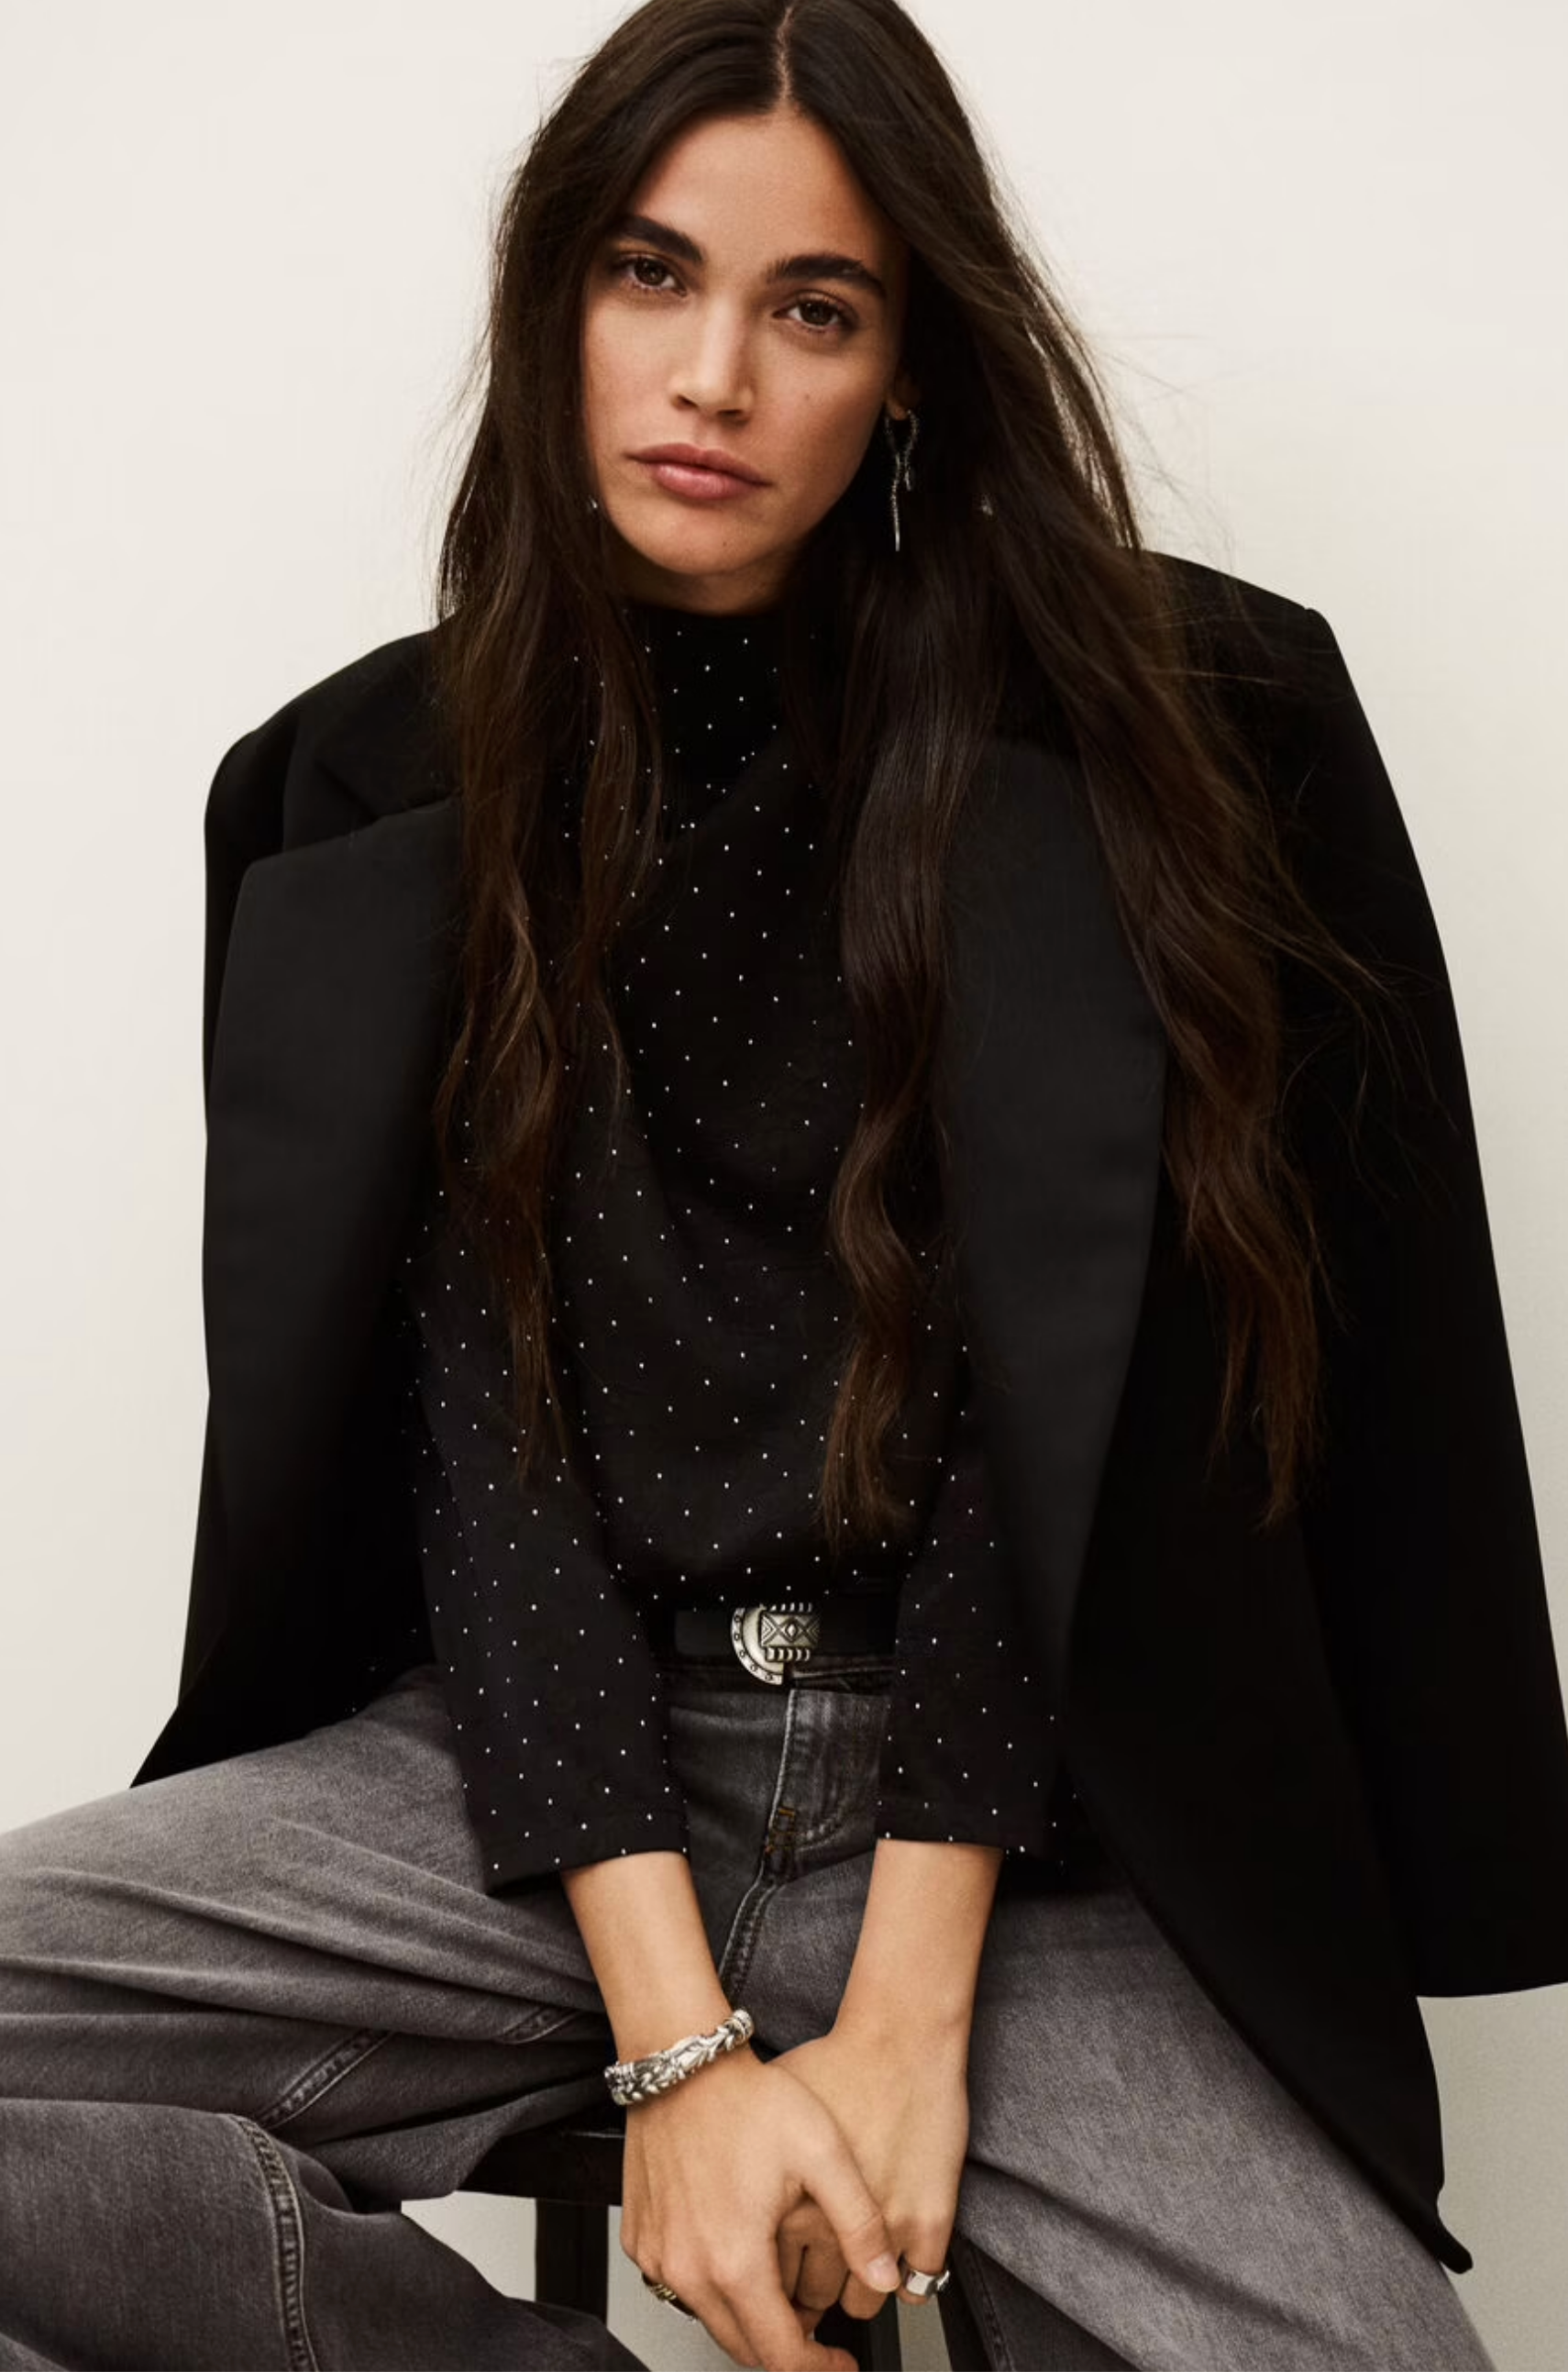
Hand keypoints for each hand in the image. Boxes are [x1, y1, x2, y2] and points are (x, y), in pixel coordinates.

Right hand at [620, 2043, 903, 2370]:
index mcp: (735, 2261)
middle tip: (820, 2330)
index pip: (780, 2354)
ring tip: (785, 2287)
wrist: (681, 2060)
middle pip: (742, 2346)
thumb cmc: (747, 2099)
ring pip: (711, 2318)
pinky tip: (740, 2255)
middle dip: (786, 2348)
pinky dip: (713, 2287)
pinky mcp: (641, 2238)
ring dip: (750, 2318)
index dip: (818, 2368)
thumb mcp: (823, 2152)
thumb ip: (859, 2223)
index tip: (841, 2363)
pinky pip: (681, 2285)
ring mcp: (658, 2257)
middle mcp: (688, 2270)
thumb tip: (884, 2279)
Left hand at [769, 2022, 969, 2325]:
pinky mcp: (929, 2225)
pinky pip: (916, 2288)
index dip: (772, 2294)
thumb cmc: (835, 2065)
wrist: (899, 2039)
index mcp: (786, 2206)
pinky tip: (893, 2252)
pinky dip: (905, 2276)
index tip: (777, 2292)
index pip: (769, 2286)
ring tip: (850, 2264)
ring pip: (863, 2303)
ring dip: (856, 2290)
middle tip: (811, 2277)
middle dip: (809, 2297)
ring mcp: (885, 2231)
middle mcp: (830, 2226)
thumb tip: (728, 2211)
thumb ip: (751, 2175)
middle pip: (813, 2299)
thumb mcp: (769, 2124)